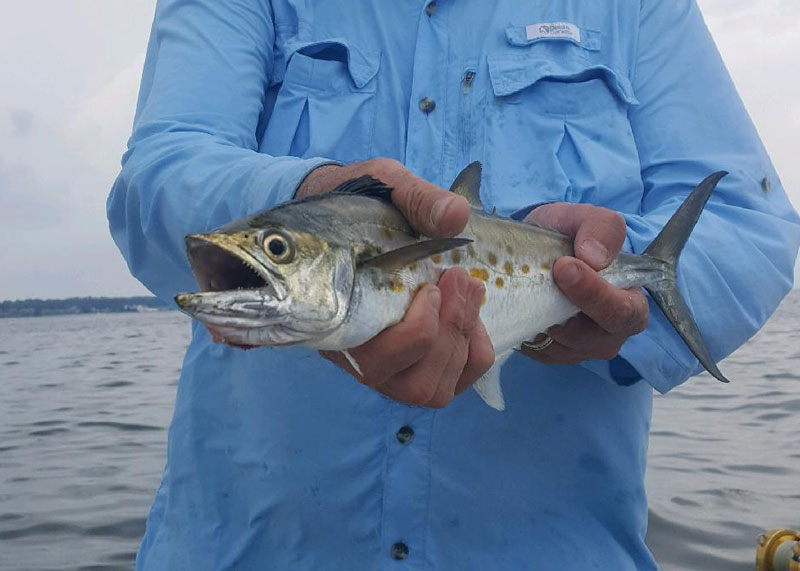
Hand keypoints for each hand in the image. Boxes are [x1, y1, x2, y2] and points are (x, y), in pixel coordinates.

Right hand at [301, 159, 494, 406]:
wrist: (353, 213)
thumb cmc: (361, 202)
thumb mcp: (384, 184)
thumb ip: (416, 198)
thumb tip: (456, 217)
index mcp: (335, 318)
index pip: (370, 361)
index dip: (415, 334)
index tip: (430, 285)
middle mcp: (356, 353)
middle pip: (409, 384)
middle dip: (448, 332)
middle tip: (459, 278)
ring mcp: (388, 365)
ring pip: (430, 391)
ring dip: (461, 341)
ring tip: (468, 289)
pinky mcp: (416, 365)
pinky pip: (451, 385)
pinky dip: (474, 354)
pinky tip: (472, 314)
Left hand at [520, 203, 648, 364]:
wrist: (537, 249)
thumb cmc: (569, 236)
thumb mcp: (583, 218)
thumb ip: (600, 228)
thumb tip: (594, 258)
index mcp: (630, 305)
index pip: (622, 312)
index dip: (594, 293)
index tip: (564, 266)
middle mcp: (606, 335)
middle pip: (586, 336)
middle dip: (559, 307)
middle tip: (534, 279)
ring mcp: (575, 350)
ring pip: (555, 342)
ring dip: (535, 315)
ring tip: (520, 283)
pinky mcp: (547, 355)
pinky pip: (532, 347)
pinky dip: (520, 324)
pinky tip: (514, 301)